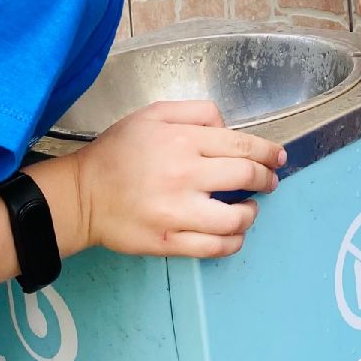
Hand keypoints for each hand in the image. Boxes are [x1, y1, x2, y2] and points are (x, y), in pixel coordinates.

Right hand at [63, 99, 285, 259]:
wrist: (83, 195)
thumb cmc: (118, 151)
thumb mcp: (153, 113)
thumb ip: (196, 112)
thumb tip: (227, 128)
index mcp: (183, 140)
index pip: (241, 146)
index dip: (267, 153)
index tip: (278, 158)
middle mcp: (185, 175)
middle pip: (245, 177)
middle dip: (267, 180)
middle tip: (269, 182)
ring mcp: (178, 212)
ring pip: (236, 219)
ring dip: (251, 213)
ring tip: (248, 208)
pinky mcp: (170, 242)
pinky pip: (215, 248)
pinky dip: (234, 242)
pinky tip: (234, 234)